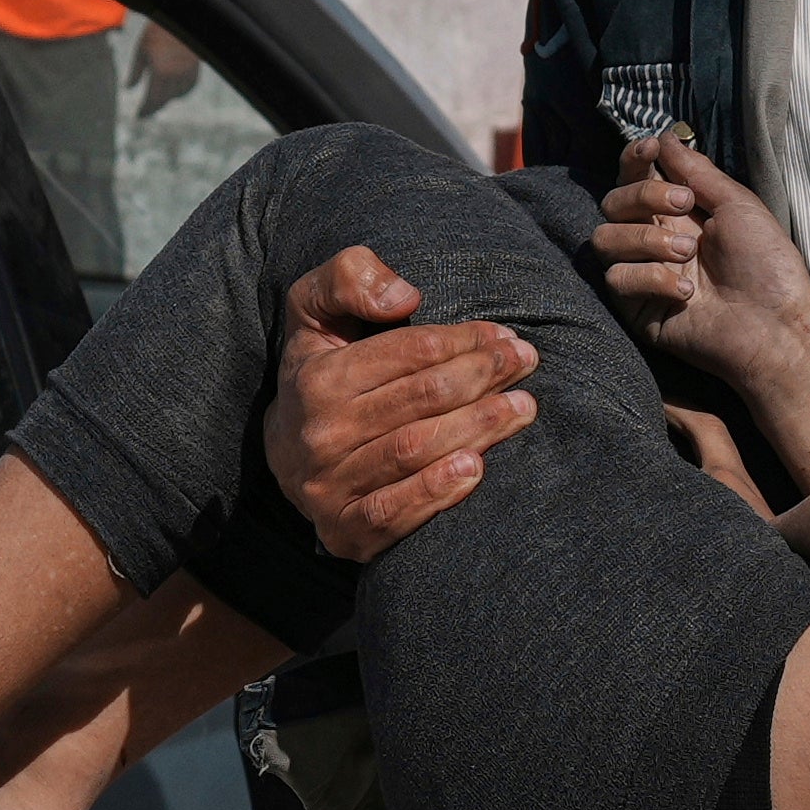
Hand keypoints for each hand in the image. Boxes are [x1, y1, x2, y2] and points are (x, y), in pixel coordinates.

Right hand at [266, 244, 533, 563]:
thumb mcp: (315, 310)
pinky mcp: (344, 532)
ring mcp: (329, 487)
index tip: (503, 337)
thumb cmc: (320, 371)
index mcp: (318, 378)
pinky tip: (476, 468)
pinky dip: (437, 492)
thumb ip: (349, 278)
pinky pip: (394, 512)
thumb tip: (405, 298)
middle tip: (526, 363)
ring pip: (416, 450)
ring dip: (478, 427)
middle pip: (422, 399)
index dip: (462, 341)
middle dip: (483, 376)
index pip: (408, 353)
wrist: (283, 454)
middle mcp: (320, 434)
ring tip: (522, 408)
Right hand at [594, 135, 809, 421]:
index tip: (650, 150)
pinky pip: (617, 279)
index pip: (636, 177)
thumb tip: (666, 138)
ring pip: (605, 238)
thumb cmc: (767, 265)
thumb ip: (696, 171)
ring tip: (687, 253)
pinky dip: (651, 278)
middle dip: (645, 195)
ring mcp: (644, 274)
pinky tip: (686, 292)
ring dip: (646, 238)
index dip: (635, 159)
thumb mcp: (737, 204)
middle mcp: (655, 239)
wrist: (775, 326)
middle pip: (613, 202)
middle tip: (686, 207)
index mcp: (678, 213)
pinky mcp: (637, 308)